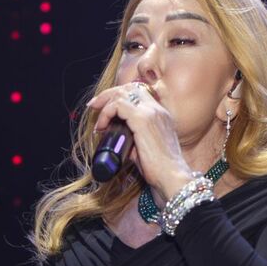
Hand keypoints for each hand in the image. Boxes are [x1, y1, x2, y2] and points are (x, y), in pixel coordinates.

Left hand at [87, 83, 195, 202]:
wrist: (172, 177)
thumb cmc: (160, 170)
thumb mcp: (146, 149)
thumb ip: (134, 140)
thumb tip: (120, 139)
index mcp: (161, 115)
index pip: (139, 93)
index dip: (119, 96)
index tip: (104, 107)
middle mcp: (158, 110)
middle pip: (130, 87)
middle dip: (109, 94)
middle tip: (94, 106)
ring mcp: (151, 112)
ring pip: (122, 93)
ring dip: (105, 103)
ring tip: (97, 118)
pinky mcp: (142, 119)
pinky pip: (118, 105)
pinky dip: (106, 113)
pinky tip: (102, 126)